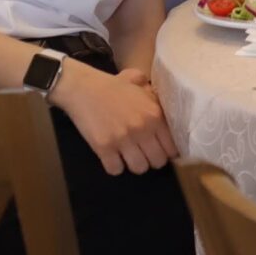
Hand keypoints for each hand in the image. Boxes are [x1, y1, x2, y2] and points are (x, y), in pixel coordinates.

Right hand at [51, 62, 177, 176]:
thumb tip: (165, 101)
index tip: (160, 150)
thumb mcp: (140, 84)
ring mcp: (123, 139)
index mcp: (155, 115)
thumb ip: (155, 94)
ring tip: (128, 156)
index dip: (167, 152)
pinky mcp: (103, 147)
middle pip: (158, 162)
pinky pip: (115, 170)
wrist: (82, 88)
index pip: (172, 147)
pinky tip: (112, 158)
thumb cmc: (112, 86)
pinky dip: (114, 167)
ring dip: (134, 165)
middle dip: (152, 160)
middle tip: (143, 154)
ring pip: (139, 168)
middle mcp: (143, 129)